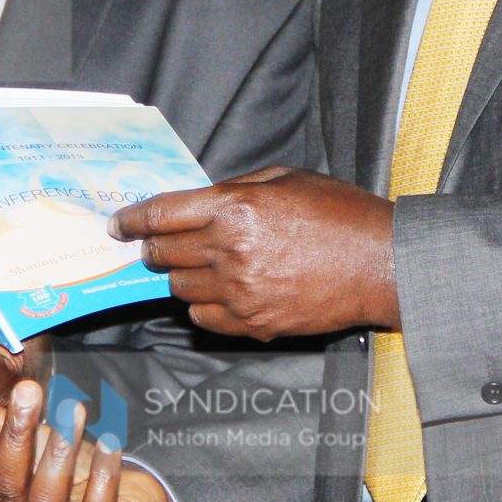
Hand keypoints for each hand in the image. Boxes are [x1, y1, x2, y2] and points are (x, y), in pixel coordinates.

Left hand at [109, 166, 396, 338]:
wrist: (382, 264)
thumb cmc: (340, 213)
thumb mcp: (287, 178)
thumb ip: (237, 188)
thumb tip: (200, 203)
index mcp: (234, 208)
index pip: (161, 215)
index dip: (132, 219)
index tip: (119, 224)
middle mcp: (229, 251)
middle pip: (163, 254)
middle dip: (153, 248)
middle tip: (156, 246)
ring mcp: (240, 292)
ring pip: (180, 289)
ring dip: (183, 276)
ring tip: (204, 267)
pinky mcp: (253, 324)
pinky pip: (204, 318)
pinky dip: (204, 306)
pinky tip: (223, 292)